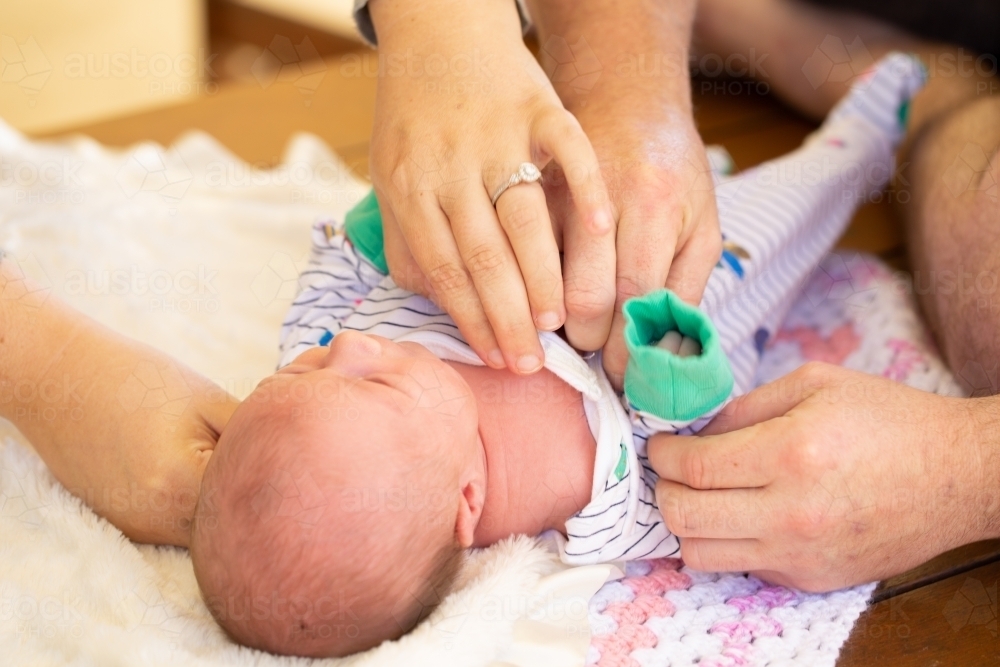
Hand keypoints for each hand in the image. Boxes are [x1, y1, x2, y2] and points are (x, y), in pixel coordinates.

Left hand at [368, 0, 613, 374]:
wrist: (439, 31)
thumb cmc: (413, 115)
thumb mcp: (391, 175)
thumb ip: (408, 238)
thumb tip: (430, 299)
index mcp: (410, 186)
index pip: (444, 269)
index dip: (470, 320)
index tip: (493, 360)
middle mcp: (451, 164)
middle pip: (484, 255)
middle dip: (508, 319)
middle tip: (530, 364)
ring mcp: (497, 134)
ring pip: (524, 217)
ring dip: (544, 275)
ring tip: (559, 323)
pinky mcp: (537, 105)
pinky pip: (568, 150)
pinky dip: (586, 189)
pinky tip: (603, 234)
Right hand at [546, 107, 720, 385]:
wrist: (626, 101)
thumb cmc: (671, 172)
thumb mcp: (702, 226)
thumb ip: (687, 290)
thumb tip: (665, 356)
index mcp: (654, 205)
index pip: (634, 295)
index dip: (624, 346)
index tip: (619, 376)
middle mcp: (602, 196)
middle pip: (583, 294)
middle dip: (586, 338)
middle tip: (592, 350)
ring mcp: (557, 192)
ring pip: (541, 279)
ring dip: (549, 320)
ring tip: (562, 333)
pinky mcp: (525, 193)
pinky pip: (516, 254)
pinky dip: (523, 287)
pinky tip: (534, 301)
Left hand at [648, 362, 998, 590]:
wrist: (957, 475)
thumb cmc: (889, 420)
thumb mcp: (814, 384)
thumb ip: (744, 406)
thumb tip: (693, 430)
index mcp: (792, 454)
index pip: (694, 467)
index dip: (663, 454)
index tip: (660, 444)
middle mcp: (792, 513)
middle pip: (684, 518)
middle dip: (664, 490)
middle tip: (672, 470)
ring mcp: (801, 555)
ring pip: (700, 555)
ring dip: (688, 523)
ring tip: (701, 495)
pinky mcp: (811, 580)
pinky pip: (741, 567)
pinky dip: (727, 543)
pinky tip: (742, 514)